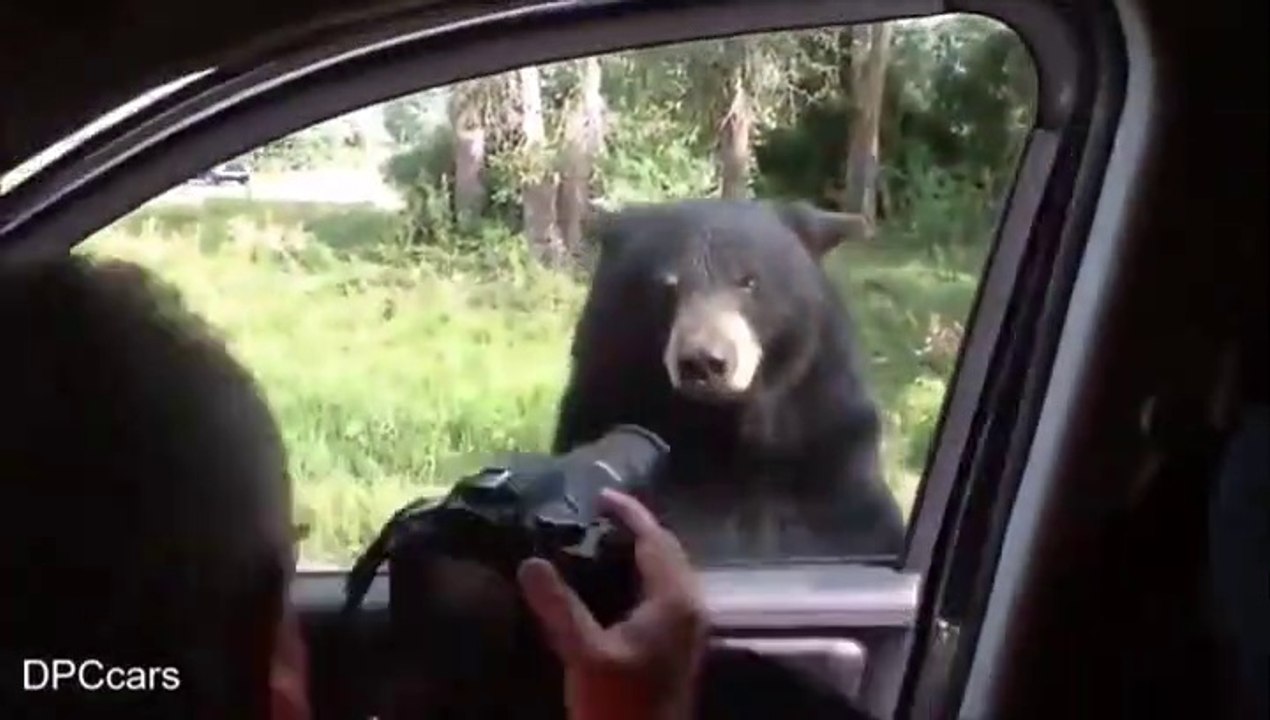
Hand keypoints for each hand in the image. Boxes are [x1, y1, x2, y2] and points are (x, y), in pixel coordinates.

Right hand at [517, 488, 708, 719]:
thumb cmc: (619, 707)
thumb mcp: (584, 655)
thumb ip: (559, 606)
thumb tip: (531, 561)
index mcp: (675, 600)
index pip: (655, 539)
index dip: (629, 513)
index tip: (598, 494)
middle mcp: (690, 606)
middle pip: (666, 551)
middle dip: (635, 529)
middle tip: (593, 515)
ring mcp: (688, 628)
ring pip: (666, 573)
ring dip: (638, 553)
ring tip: (597, 543)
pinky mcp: (677, 646)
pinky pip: (663, 593)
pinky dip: (639, 577)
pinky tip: (608, 587)